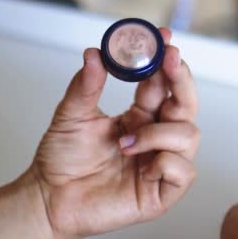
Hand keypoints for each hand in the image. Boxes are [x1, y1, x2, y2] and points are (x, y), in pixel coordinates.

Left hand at [29, 28, 199, 238]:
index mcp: (139, 116)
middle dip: (182, 81)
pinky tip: (143, 168)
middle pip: (186, 105)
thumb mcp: (72, 115)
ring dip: (160, 133)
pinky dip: (165, 162)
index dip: (167, 62)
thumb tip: (95, 54)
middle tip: (170, 62)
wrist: (48, 198)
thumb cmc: (62, 159)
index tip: (164, 40)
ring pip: (188, 136)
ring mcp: (160, 164)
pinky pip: (183, 171)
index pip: (163, 86)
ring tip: (126, 142)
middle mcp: (155, 137)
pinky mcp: (161, 192)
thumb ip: (86, 85)